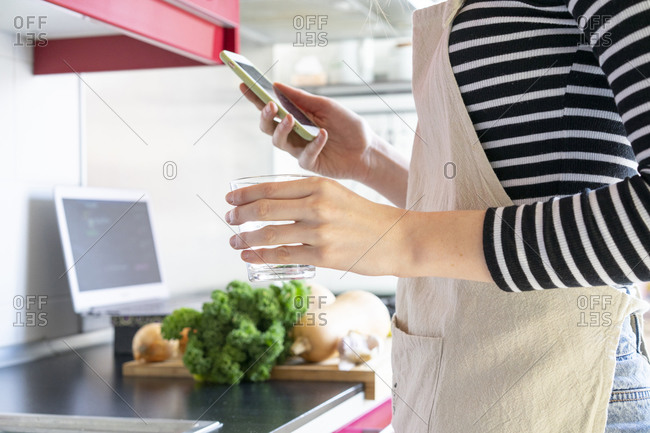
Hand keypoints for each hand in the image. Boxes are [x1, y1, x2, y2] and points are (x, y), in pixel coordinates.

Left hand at [224, 176, 407, 275]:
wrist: (397, 238)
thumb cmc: (364, 217)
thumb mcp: (336, 195)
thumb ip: (307, 197)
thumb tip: (271, 205)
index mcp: (319, 185)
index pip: (271, 188)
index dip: (245, 194)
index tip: (230, 200)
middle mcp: (317, 205)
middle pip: (265, 208)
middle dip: (240, 215)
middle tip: (228, 219)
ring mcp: (320, 231)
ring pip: (271, 233)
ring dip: (246, 238)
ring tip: (235, 242)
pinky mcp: (324, 255)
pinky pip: (284, 255)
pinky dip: (262, 256)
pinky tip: (250, 256)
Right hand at [240, 82, 378, 182]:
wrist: (368, 150)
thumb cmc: (348, 126)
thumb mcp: (327, 106)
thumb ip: (301, 98)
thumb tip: (275, 85)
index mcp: (295, 117)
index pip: (270, 107)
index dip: (255, 98)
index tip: (243, 84)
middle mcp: (293, 134)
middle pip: (268, 127)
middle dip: (265, 116)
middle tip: (271, 106)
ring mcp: (299, 150)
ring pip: (279, 143)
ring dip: (283, 129)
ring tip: (292, 119)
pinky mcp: (310, 165)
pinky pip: (304, 155)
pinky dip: (313, 144)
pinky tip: (323, 135)